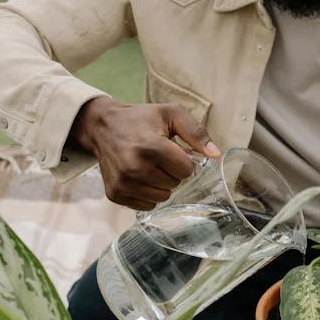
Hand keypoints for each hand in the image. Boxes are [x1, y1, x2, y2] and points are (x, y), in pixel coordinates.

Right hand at [70, 97, 220, 210]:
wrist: (103, 127)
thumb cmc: (141, 119)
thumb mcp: (171, 114)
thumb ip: (196, 133)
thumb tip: (215, 154)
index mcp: (150, 146)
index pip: (186, 170)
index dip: (185, 160)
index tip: (173, 150)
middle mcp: (134, 167)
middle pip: (174, 184)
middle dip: (172, 172)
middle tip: (159, 157)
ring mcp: (122, 183)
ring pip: (162, 198)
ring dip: (161, 184)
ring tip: (149, 166)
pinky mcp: (115, 194)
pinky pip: (146, 205)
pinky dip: (147, 194)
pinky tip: (139, 176)